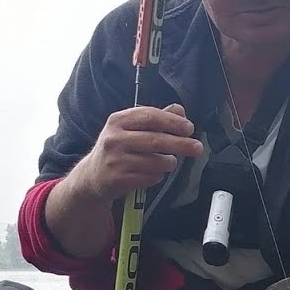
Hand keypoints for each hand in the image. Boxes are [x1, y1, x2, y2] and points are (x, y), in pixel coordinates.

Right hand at [69, 103, 204, 204]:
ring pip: (156, 161)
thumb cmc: (118, 148)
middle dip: (181, 144)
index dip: (173, 122)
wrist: (92, 176)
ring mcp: (115, 160)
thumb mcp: (131, 128)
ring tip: (168, 162)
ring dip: (169, 163)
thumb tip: (180, 110)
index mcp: (118, 120)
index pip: (151, 116)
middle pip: (156, 140)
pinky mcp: (118, 179)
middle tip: (197, 148)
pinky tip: (152, 173)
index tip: (189, 128)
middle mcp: (114, 138)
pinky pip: (150, 178)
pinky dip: (157, 176)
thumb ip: (156, 118)